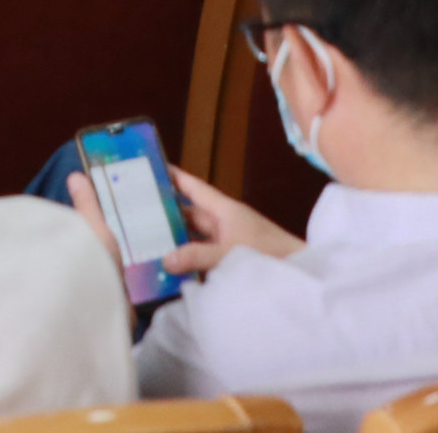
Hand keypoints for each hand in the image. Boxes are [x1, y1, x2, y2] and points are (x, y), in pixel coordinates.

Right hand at [156, 164, 296, 276]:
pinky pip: (204, 255)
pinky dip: (189, 259)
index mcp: (224, 210)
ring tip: (147, 241)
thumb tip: (165, 258)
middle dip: (167, 213)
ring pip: (195, 236)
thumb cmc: (268, 253)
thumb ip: (197, 255)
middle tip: (137, 213)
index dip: (175, 177)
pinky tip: (173, 267)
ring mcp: (228, 241)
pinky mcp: (232, 259)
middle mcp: (224, 222)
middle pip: (190, 213)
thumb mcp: (230, 253)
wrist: (300, 271)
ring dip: (177, 238)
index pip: (194, 188)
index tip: (153, 166)